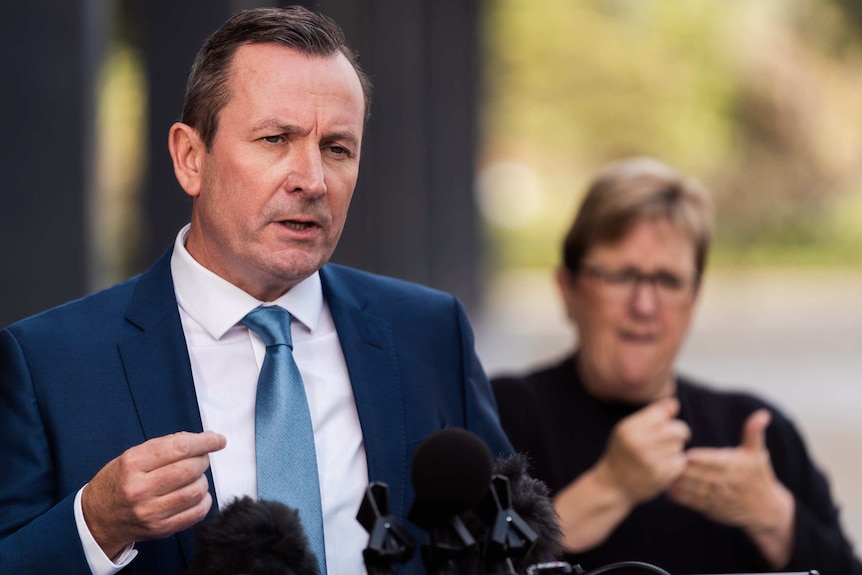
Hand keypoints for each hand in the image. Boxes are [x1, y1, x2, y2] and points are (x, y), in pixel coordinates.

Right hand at [81, 430, 226, 558]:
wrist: (96, 518)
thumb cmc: (118, 481)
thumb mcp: (132, 456)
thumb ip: (165, 446)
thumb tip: (202, 439)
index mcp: (133, 464)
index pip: (179, 447)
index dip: (205, 441)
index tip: (217, 439)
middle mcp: (140, 489)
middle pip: (190, 469)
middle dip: (203, 459)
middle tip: (201, 458)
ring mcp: (150, 512)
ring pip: (196, 491)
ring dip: (203, 480)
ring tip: (194, 477)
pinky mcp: (160, 529)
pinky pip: (196, 513)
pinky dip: (204, 500)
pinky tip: (196, 494)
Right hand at [595, 397, 690, 505]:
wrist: (613, 485)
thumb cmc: (623, 453)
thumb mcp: (627, 431)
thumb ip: (650, 416)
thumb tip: (675, 403)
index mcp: (630, 429)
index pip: (662, 413)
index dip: (668, 416)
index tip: (666, 423)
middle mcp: (640, 443)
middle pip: (678, 429)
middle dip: (680, 432)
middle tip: (676, 437)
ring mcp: (651, 461)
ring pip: (679, 446)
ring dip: (675, 449)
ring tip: (662, 454)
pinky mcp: (661, 476)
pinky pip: (680, 462)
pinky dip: (676, 463)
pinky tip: (664, 465)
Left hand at [667, 409, 793, 566]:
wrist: (765, 510)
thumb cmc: (758, 476)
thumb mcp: (757, 454)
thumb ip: (753, 433)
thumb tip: (763, 413)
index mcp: (734, 467)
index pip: (715, 462)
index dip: (700, 458)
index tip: (686, 454)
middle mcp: (725, 483)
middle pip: (699, 475)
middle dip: (682, 468)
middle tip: (665, 458)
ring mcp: (717, 498)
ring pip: (693, 489)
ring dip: (678, 481)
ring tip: (663, 471)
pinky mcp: (711, 509)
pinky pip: (692, 502)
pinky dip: (679, 496)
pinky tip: (667, 487)